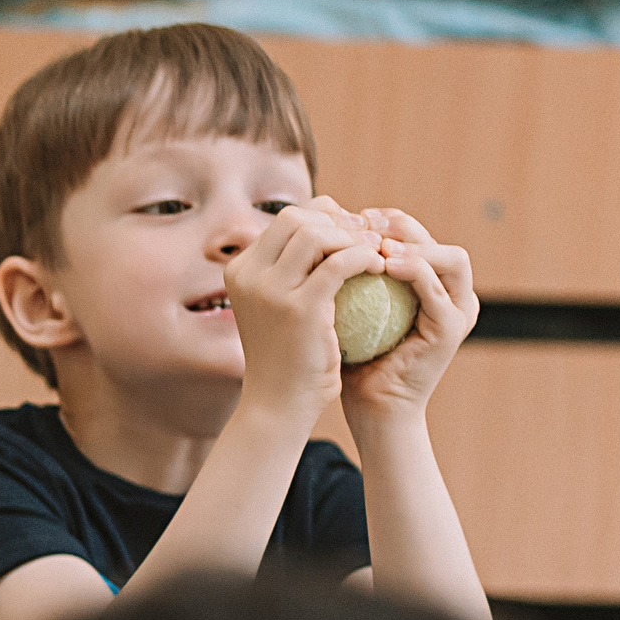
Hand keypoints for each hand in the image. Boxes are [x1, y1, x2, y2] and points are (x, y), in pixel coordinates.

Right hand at [223, 195, 387, 420]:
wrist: (279, 402)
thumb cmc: (286, 355)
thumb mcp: (276, 305)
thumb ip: (291, 269)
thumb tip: (329, 228)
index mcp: (240, 270)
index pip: (288, 218)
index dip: (326, 217)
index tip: (352, 236)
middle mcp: (247, 275)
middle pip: (299, 217)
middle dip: (339, 221)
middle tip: (367, 241)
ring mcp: (269, 290)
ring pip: (317, 232)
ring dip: (353, 237)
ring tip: (375, 253)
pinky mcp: (298, 307)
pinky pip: (340, 262)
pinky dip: (365, 258)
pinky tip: (379, 268)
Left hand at [339, 207, 478, 419]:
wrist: (368, 407)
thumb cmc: (348, 358)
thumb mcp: (342, 306)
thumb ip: (339, 273)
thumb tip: (307, 233)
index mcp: (426, 283)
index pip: (412, 236)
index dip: (384, 220)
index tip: (348, 215)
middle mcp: (449, 292)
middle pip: (435, 239)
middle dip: (400, 226)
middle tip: (364, 221)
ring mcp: (456, 310)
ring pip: (451, 257)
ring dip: (414, 245)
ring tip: (376, 243)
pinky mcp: (453, 329)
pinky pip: (438, 290)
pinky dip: (414, 271)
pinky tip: (383, 265)